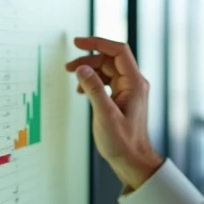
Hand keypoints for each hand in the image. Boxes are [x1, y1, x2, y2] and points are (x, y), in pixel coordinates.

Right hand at [65, 36, 162, 189]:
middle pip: (110, 60)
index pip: (118, 51)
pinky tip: (82, 91)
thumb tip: (82, 68)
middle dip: (89, 60)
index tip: (78, 42)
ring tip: (74, 80)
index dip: (98, 43)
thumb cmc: (123, 142)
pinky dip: (93, 82)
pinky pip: (107, 82)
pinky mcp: (122, 98)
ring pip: (107, 70)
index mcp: (134, 83)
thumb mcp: (105, 115)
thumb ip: (93, 89)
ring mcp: (129, 91)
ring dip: (90, 71)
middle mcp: (134, 84)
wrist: (132, 161)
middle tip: (69, 67)